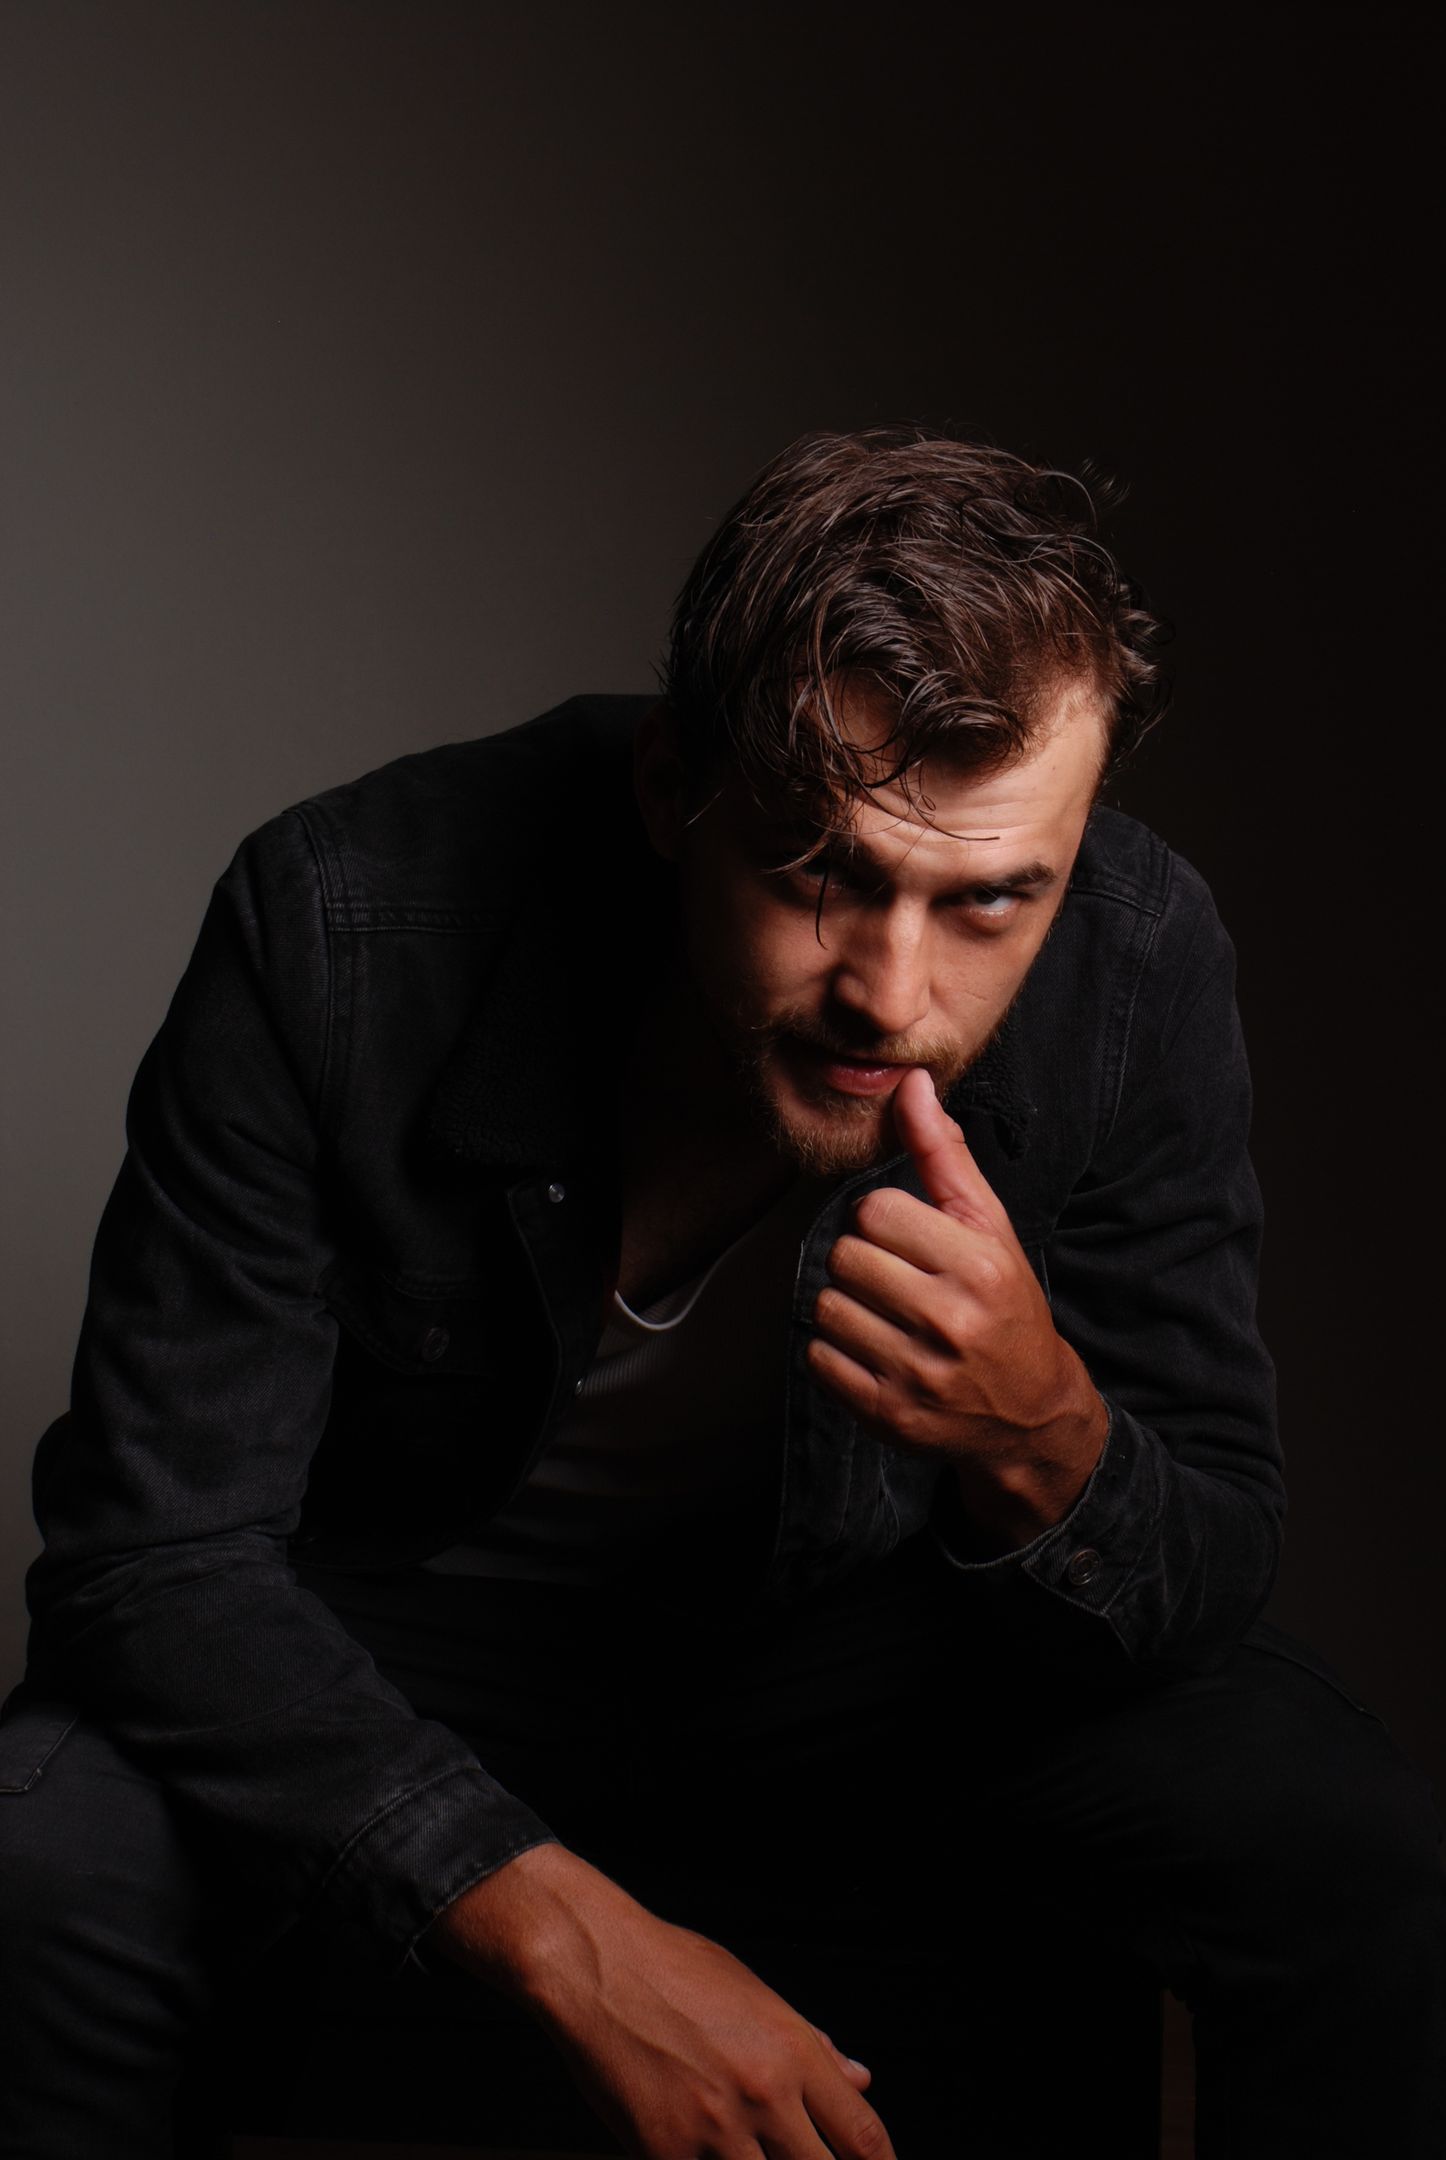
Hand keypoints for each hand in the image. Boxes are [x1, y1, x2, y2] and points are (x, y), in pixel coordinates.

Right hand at [430, 1841, 893, 2159]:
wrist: (593, 1964)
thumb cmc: (672, 1967)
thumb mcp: (753, 1991)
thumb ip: (810, 2043)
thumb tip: (859, 2079)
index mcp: (792, 2049)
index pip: (863, 2137)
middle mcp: (763, 2093)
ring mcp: (713, 2128)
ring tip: (749, 2153)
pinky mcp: (663, 2152)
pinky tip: (706, 2154)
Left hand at [808, 1066, 1106, 1544]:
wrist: (1029, 1410)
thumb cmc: (1004, 1304)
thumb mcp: (989, 1226)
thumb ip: (944, 1154)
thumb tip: (912, 1083)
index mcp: (978, 1265)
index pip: (875, 1210)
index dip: (885, 1221)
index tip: (910, 1240)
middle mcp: (950, 1320)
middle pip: (845, 1257)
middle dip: (863, 1262)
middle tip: (896, 1280)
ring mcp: (917, 1373)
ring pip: (826, 1307)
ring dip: (846, 1306)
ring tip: (886, 1316)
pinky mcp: (888, 1414)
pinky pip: (819, 1359)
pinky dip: (835, 1353)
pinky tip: (875, 1351)